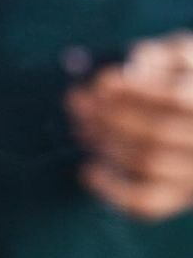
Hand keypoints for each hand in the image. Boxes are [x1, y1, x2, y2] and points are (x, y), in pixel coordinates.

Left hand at [65, 33, 192, 220]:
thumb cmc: (187, 79)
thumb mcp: (183, 57)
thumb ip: (162, 54)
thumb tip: (134, 61)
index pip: (177, 98)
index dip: (134, 89)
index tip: (99, 81)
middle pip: (157, 132)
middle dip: (110, 116)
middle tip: (76, 102)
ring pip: (148, 163)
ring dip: (106, 144)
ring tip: (81, 127)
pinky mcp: (181, 198)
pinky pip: (145, 203)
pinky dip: (111, 190)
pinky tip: (87, 170)